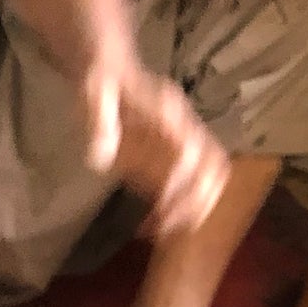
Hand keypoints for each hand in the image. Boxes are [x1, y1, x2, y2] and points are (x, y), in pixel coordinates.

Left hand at [108, 67, 229, 239]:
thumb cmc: (102, 83)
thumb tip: (99, 159)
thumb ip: (99, 124)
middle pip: (213, 168)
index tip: (163, 201)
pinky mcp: (166, 160)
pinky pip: (183, 188)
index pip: (190, 150)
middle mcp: (183, 131)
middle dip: (196, 201)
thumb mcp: (93, 95)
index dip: (182, 177)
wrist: (110, 73)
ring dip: (192, 210)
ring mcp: (179, 146)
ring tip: (163, 233)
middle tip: (168, 228)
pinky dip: (173, 211)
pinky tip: (148, 227)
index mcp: (169, 114)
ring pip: (208, 180)